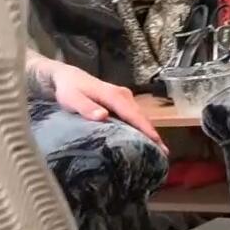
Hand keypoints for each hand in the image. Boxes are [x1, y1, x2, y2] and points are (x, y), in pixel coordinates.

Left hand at [31, 56, 168, 154]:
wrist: (66, 77)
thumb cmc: (68, 89)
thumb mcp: (71, 99)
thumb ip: (86, 107)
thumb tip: (103, 116)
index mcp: (114, 95)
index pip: (133, 114)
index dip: (145, 129)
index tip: (156, 142)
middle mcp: (123, 95)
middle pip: (141, 116)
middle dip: (153, 133)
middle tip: (163, 152)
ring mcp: (125, 97)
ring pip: (140, 116)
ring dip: (149, 131)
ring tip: (158, 149)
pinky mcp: (123, 101)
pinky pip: (135, 115)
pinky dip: (142, 127)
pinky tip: (145, 138)